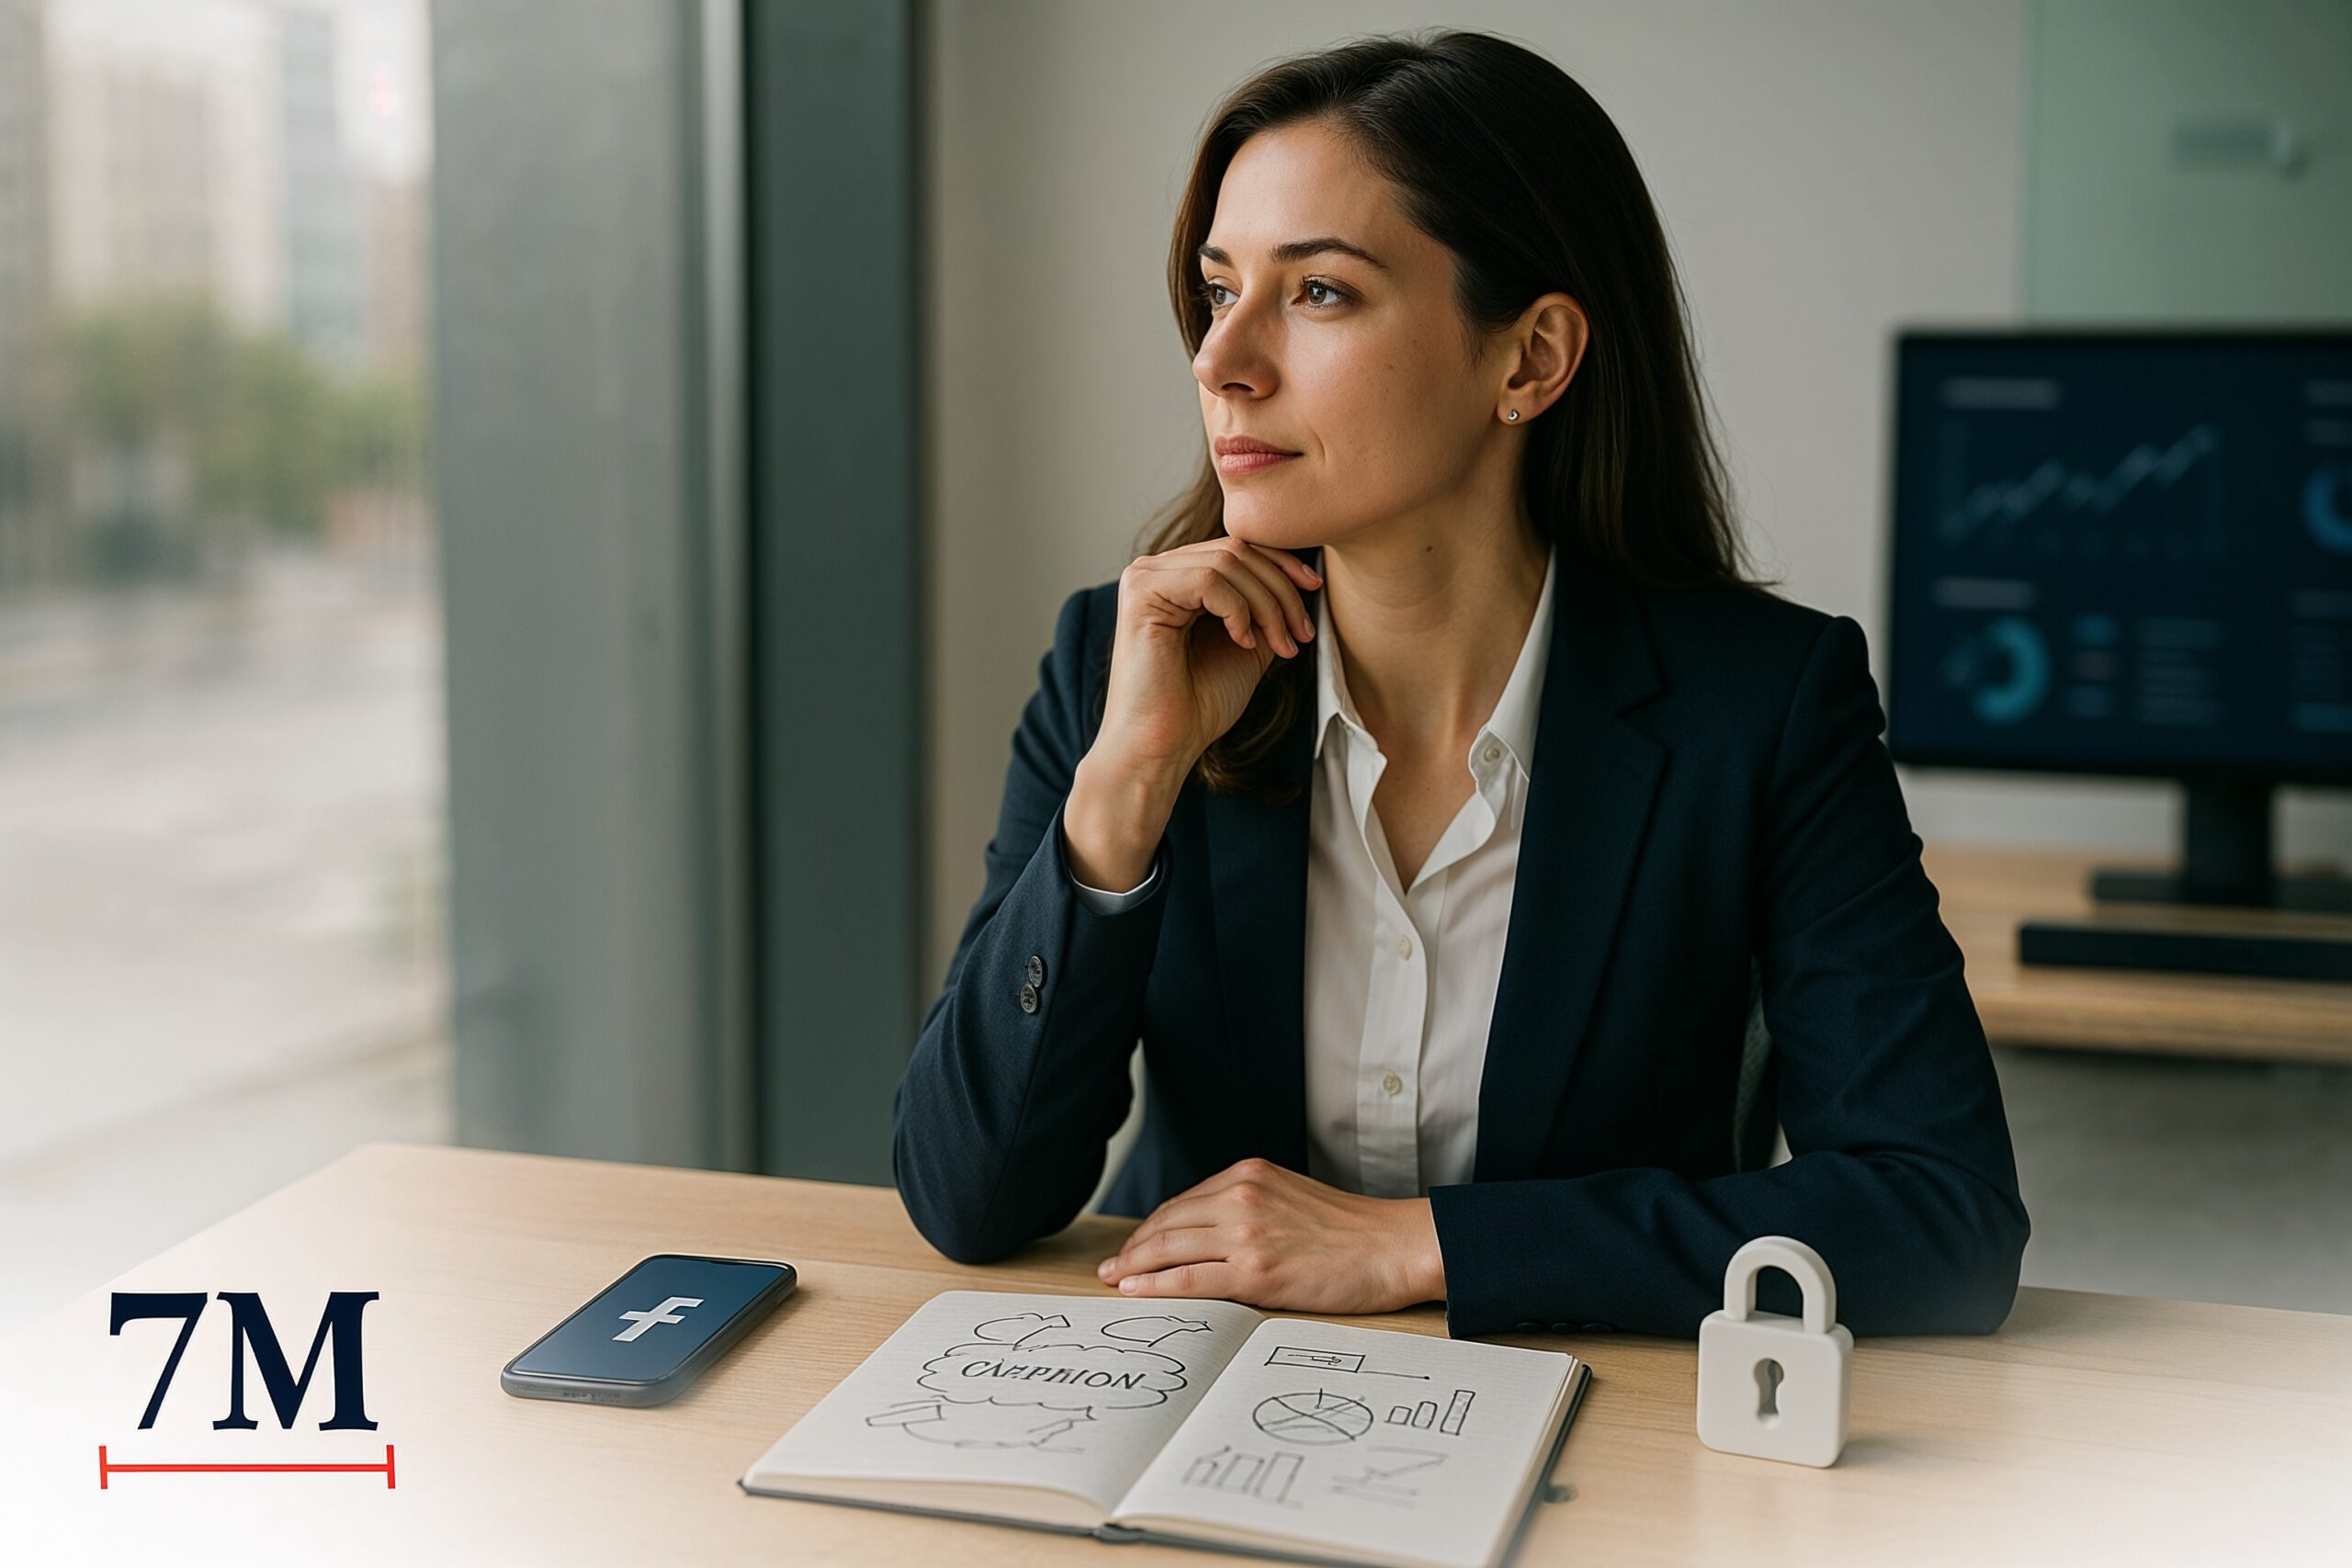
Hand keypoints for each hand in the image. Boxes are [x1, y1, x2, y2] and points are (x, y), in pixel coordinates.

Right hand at [1063, 537, 1322, 888]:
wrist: (1163, 746)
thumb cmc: (1198, 705)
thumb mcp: (1248, 645)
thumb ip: (1265, 607)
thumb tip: (1302, 578)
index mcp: (1177, 577)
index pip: (1237, 547)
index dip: (1281, 563)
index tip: (1314, 590)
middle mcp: (1155, 569)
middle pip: (1237, 550)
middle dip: (1281, 590)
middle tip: (1301, 633)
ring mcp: (1144, 578)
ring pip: (1228, 562)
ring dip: (1267, 604)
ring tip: (1280, 646)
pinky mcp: (1141, 593)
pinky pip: (1210, 581)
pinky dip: (1238, 611)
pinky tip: (1243, 644)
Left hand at [1093, 1158, 1444, 1315]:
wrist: (1394, 1247)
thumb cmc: (1351, 1231)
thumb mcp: (1291, 1197)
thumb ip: (1250, 1206)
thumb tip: (1208, 1231)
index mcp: (1249, 1174)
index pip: (1183, 1202)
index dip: (1151, 1227)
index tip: (1133, 1245)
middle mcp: (1242, 1196)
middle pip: (1167, 1223)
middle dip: (1133, 1247)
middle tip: (1111, 1267)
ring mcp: (1246, 1233)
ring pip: (1169, 1248)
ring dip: (1134, 1266)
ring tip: (1115, 1281)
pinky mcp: (1256, 1272)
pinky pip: (1189, 1280)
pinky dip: (1155, 1286)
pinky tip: (1136, 1291)